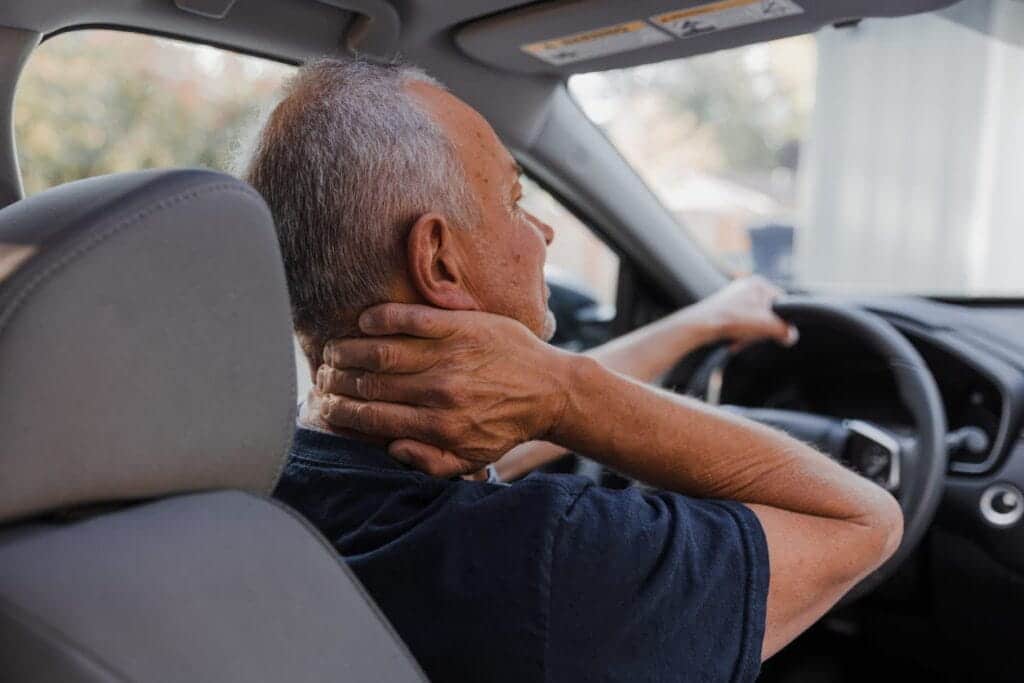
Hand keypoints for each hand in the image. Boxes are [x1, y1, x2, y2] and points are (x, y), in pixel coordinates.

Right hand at [316, 303, 573, 476]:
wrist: (550, 389)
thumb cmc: (507, 425)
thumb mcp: (472, 458)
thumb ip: (430, 462)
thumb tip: (391, 447)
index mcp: (439, 425)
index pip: (374, 418)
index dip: (342, 412)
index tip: (325, 407)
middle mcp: (440, 391)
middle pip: (370, 383)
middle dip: (338, 381)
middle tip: (322, 377)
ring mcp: (449, 355)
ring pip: (383, 351)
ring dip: (349, 350)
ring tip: (333, 351)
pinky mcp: (460, 326)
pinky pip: (411, 318)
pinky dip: (382, 318)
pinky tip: (364, 322)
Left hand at [686, 276, 797, 349]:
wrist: (700, 326)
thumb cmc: (732, 320)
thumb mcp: (766, 325)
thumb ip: (785, 330)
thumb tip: (791, 336)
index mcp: (759, 283)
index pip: (783, 303)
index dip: (781, 320)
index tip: (776, 332)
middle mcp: (747, 286)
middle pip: (768, 314)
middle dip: (761, 330)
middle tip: (753, 337)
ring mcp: (735, 297)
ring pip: (754, 321)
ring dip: (750, 335)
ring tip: (740, 339)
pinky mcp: (725, 308)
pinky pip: (741, 324)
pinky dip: (740, 334)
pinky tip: (733, 341)